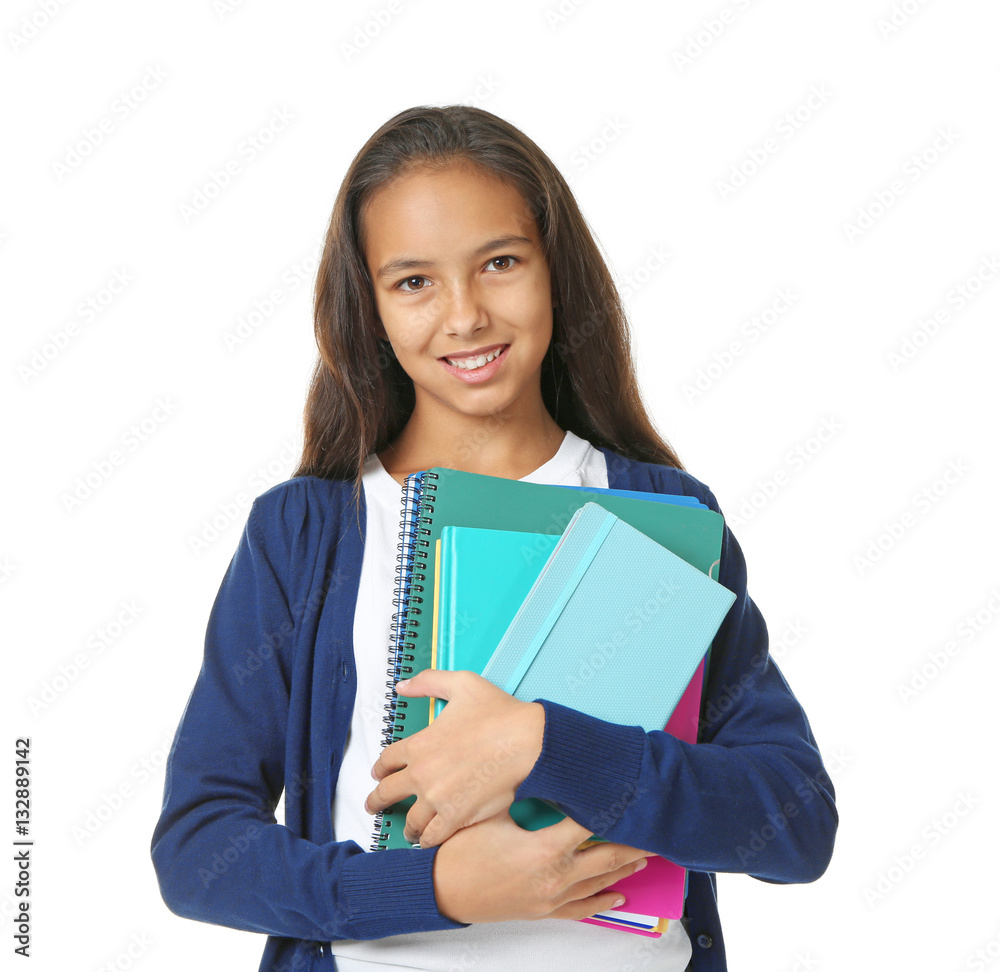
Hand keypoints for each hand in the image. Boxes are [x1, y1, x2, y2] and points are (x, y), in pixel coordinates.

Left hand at [365, 669, 544, 846]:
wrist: (528, 742)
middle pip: (387, 793)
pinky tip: (427, 840)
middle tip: (373, 806)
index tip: (378, 774)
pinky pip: (433, 836)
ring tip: (408, 829)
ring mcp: (438, 799)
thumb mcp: (461, 684)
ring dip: (407, 825)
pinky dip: (427, 839)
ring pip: (410, 820)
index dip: (379, 768)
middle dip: (376, 800)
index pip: (386, 761)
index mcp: (419, 743)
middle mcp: (422, 774)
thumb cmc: (499, 713)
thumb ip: (428, 682)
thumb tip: (402, 687)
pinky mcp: (457, 817)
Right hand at [433, 810, 652, 923]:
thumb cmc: (463, 852)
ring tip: (646, 856)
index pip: (591, 824)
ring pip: (600, 883)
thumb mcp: (492, 814)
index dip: (612, 809)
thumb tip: (539, 770)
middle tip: (653, 829)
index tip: (629, 797)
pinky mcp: (544, 910)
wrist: (441, 890)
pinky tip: (620, 895)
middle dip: (632, 842)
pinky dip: (604, 901)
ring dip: (624, 869)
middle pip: (607, 857)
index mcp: (545, 848)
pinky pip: (582, 909)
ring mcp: (552, 897)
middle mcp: (556, 876)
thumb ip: (520, 794)